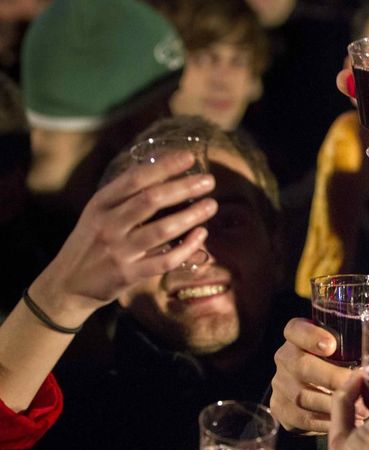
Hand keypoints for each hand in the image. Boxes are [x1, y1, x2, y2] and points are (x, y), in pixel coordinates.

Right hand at [29, 151, 217, 327]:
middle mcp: (108, 224)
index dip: (164, 166)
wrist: (67, 283)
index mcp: (101, 204)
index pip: (135, 178)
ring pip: (162, 230)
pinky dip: (186, 248)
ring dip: (191, 216)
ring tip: (211, 205)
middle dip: (183, 187)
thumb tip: (163, 171)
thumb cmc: (91, 242)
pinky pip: (164, 260)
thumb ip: (125, 196)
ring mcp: (119, 250)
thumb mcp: (98, 213)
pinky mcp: (128, 275)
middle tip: (209, 181)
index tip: (189, 158)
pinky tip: (201, 235)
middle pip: (151, 200)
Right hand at [270, 318, 356, 432]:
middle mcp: (285, 357)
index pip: (295, 329)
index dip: (309, 336)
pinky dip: (325, 422)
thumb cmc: (343, 363)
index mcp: (298, 336)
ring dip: (332, 404)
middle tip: (355, 385)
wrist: (320, 394)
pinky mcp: (281, 409)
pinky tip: (345, 422)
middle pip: (300, 365)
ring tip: (360, 409)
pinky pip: (302, 418)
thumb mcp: (359, 348)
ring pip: (302, 395)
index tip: (331, 345)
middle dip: (330, 377)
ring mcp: (280, 384)